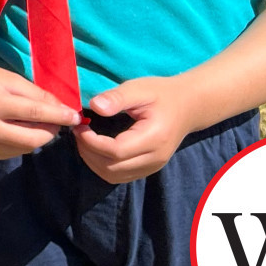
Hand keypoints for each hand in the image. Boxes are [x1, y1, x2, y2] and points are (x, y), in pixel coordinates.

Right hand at [0, 60, 82, 159]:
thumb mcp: (6, 78)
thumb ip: (35, 94)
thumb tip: (62, 110)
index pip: (35, 113)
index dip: (59, 115)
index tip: (76, 116)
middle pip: (34, 138)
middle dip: (51, 130)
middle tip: (56, 120)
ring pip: (25, 147)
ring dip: (36, 136)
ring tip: (33, 121)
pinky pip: (12, 152)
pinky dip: (20, 141)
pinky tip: (13, 128)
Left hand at [73, 76, 199, 183]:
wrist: (188, 106)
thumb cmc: (161, 94)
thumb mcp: (139, 89)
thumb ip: (116, 97)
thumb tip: (94, 106)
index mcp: (153, 138)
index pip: (116, 151)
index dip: (92, 142)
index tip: (79, 126)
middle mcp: (155, 158)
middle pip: (112, 168)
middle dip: (88, 152)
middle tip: (78, 132)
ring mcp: (152, 166)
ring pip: (114, 176)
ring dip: (93, 162)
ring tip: (84, 140)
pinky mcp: (148, 168)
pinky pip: (120, 175)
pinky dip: (102, 166)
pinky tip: (96, 148)